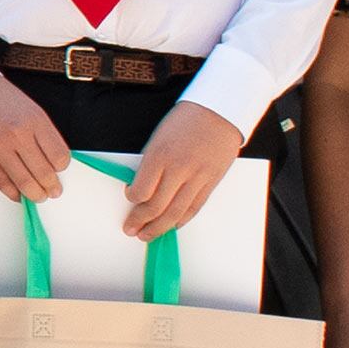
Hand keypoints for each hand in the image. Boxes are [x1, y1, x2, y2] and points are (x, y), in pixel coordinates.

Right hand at [0, 74, 68, 203]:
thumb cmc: (1, 100)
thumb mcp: (32, 110)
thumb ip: (44, 135)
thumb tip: (54, 163)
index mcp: (35, 121)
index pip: (60, 157)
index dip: (62, 168)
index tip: (59, 170)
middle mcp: (18, 135)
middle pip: (44, 173)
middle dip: (51, 187)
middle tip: (53, 191)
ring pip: (24, 182)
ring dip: (35, 194)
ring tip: (38, 196)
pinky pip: (2, 182)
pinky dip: (13, 193)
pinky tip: (18, 193)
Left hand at [121, 102, 247, 240]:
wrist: (219, 112)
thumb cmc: (185, 121)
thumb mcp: (158, 137)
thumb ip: (150, 163)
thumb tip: (139, 187)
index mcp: (160, 156)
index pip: (141, 190)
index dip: (132, 199)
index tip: (129, 198)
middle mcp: (179, 170)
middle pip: (157, 206)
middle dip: (140, 221)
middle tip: (130, 229)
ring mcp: (198, 178)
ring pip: (176, 212)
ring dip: (159, 227)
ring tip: (147, 234)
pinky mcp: (212, 182)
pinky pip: (195, 207)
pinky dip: (182, 219)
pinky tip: (172, 225)